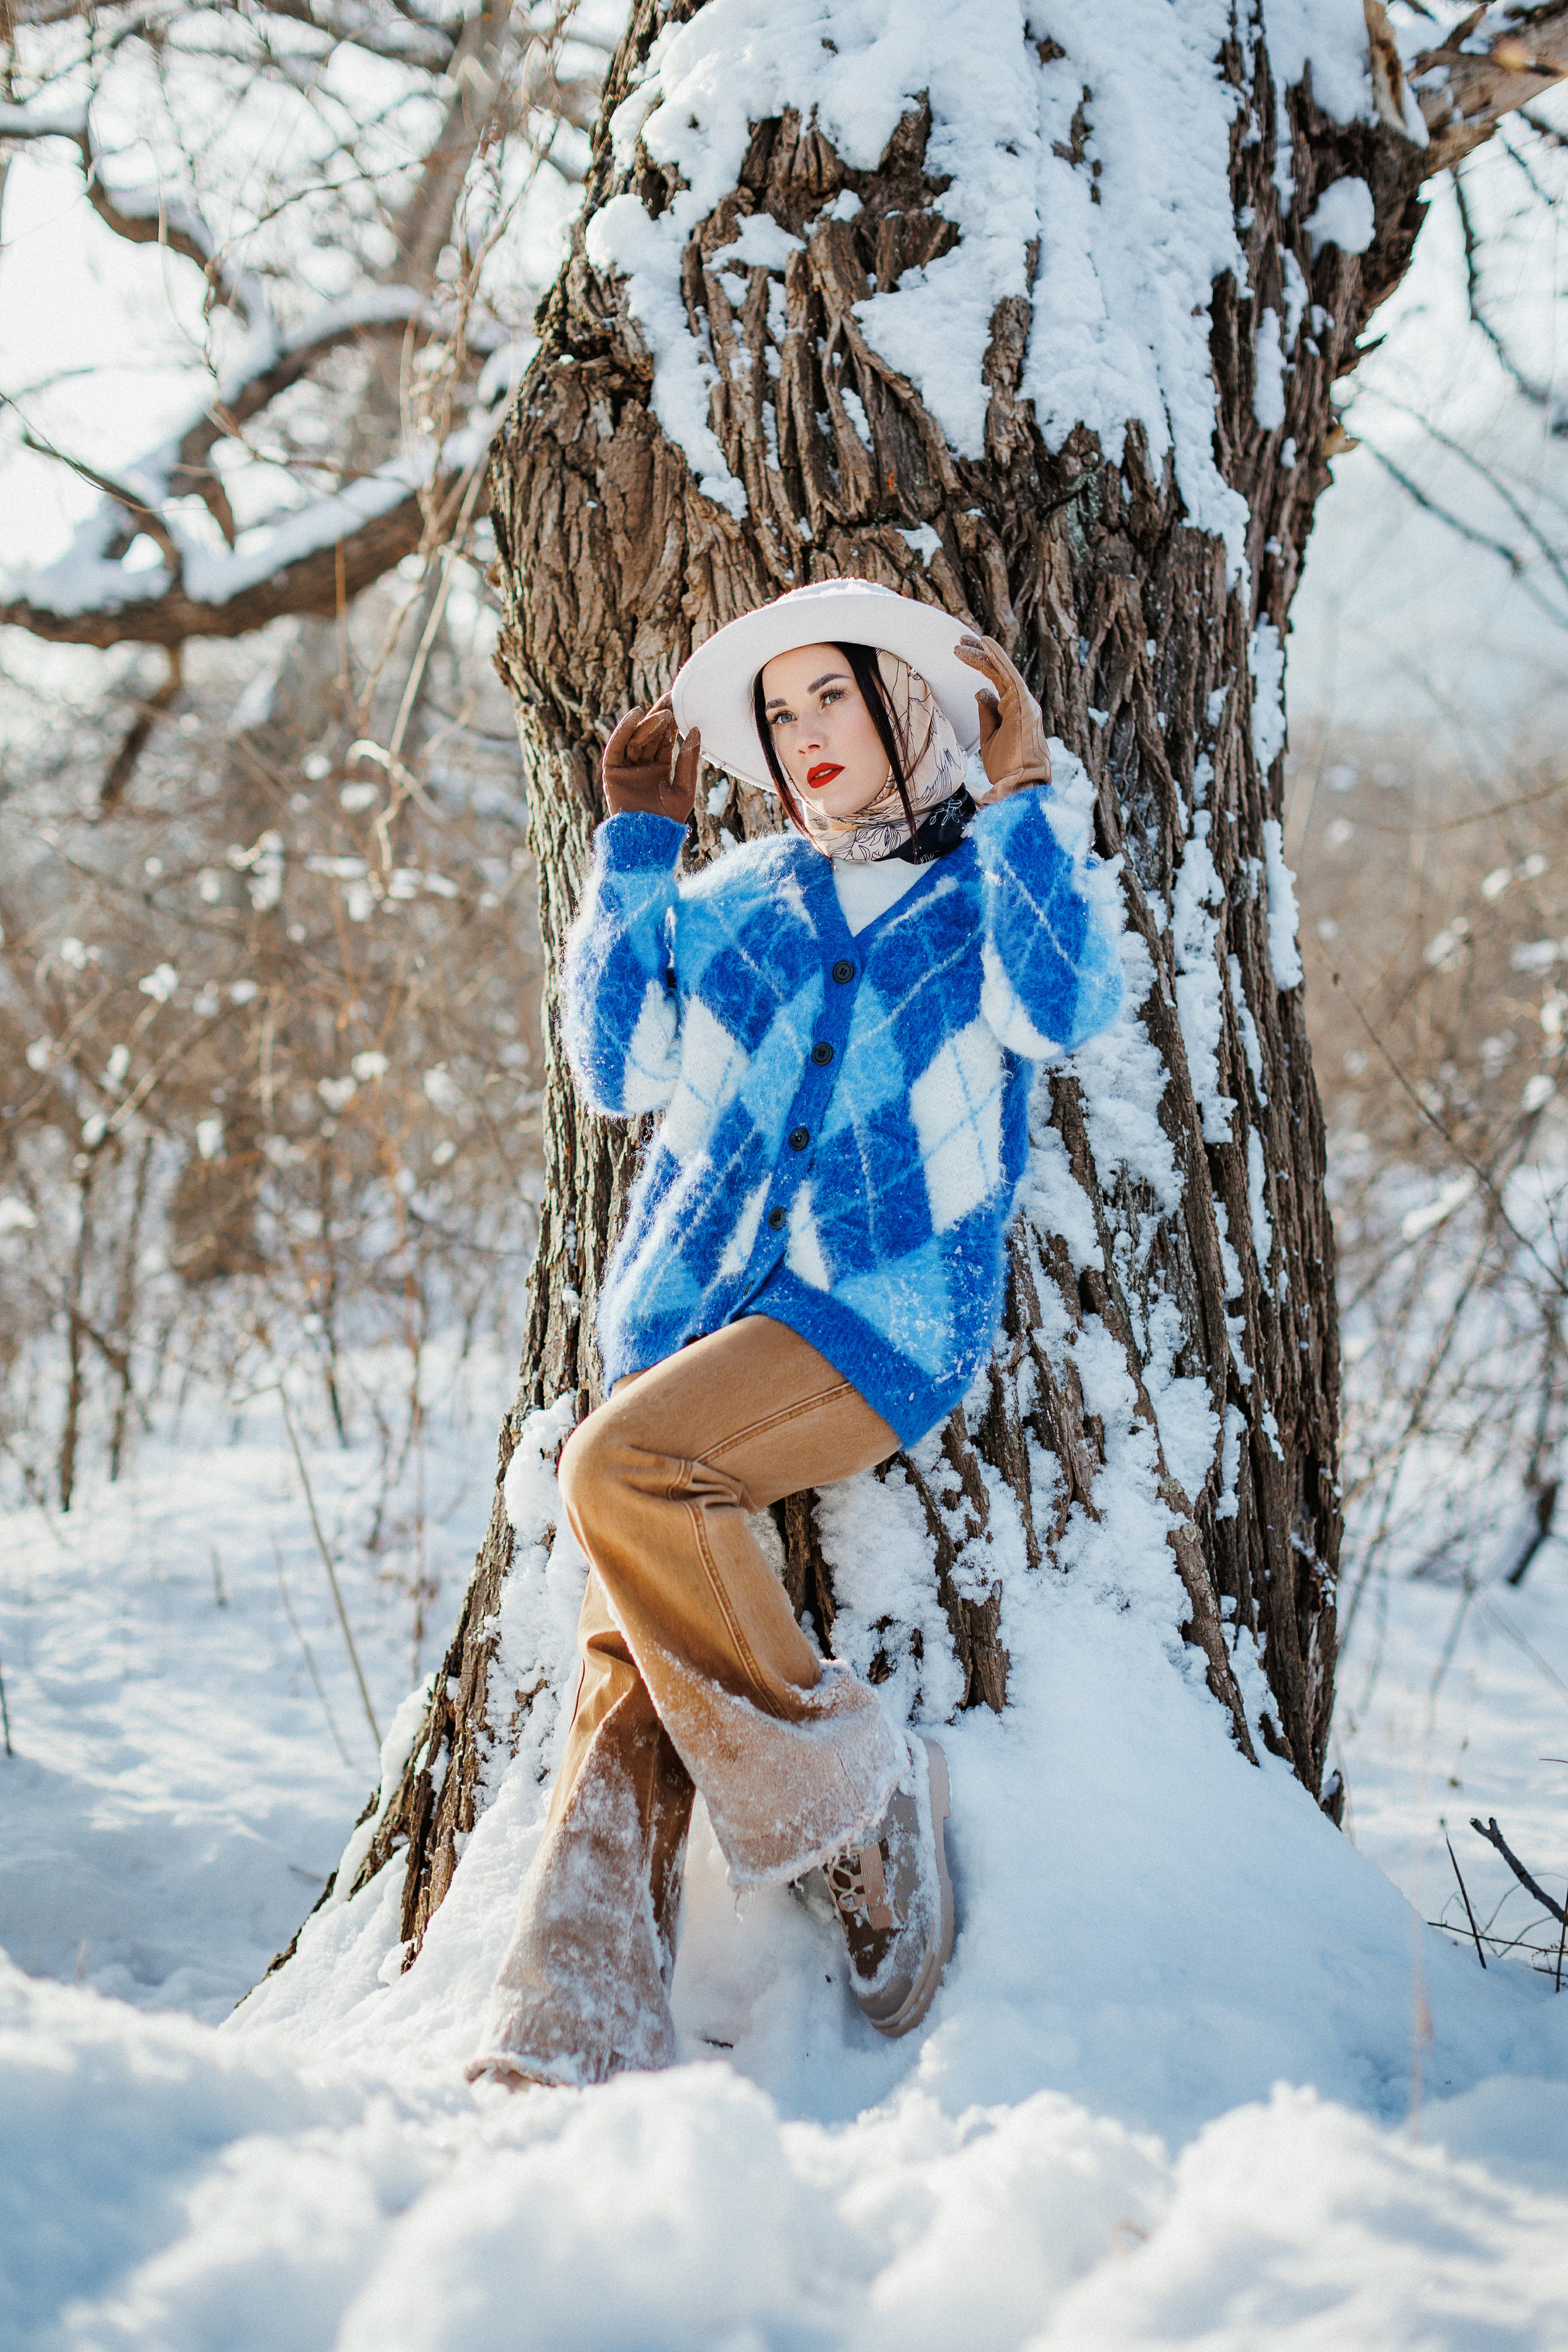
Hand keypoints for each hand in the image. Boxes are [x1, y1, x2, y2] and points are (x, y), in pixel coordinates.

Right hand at [601, 693, 701, 821]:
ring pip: (635, 739)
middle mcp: (641, 766)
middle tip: (671, 698)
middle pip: (649, 735)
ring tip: (662, 711)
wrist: (648, 839)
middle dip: (660, 717)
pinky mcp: (612, 772)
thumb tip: (696, 731)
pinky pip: (616, 746)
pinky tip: (636, 715)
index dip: (671, 723)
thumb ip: (688, 760)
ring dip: (648, 723)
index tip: (680, 704)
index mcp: (659, 769)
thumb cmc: (667, 819)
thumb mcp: (684, 788)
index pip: (664, 740)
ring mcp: (626, 768)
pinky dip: (624, 729)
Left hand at [954, 634, 1049, 800]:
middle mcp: (1021, 702)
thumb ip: (987, 714)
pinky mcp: (1023, 705)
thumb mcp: (989, 738)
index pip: (995, 679)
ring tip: (962, 642)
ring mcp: (1024, 702)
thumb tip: (980, 691)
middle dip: (978, 654)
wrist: (1019, 786)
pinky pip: (1009, 675)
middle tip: (959, 641)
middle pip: (998, 671)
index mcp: (1013, 709)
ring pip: (1001, 670)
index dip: (979, 663)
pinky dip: (997, 657)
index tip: (960, 653)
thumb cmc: (1007, 768)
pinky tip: (984, 643)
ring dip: (982, 653)